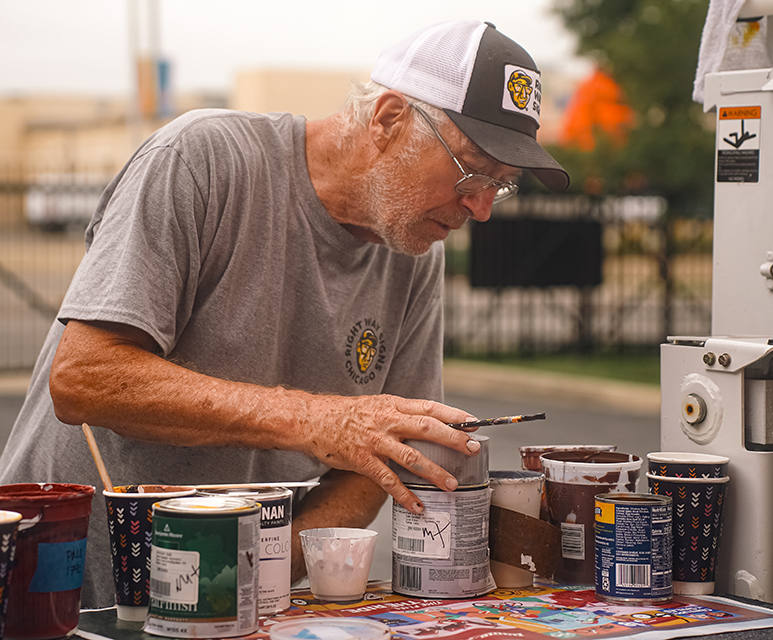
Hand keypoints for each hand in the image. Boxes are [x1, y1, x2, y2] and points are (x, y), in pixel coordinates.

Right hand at [296, 393, 478, 514]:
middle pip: (427, 428)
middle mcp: (387, 421)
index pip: (429, 407)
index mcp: (393, 405)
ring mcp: (376, 441)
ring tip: (451, 484)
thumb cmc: (346, 413)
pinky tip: (417, 506)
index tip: (473, 422)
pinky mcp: (363, 460)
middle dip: (453, 439)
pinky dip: (404, 495)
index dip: (453, 415)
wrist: (314, 419)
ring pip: (411, 457)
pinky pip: (388, 480)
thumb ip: (401, 414)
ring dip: (434, 471)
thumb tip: (428, 424)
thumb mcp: (377, 405)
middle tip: (473, 449)